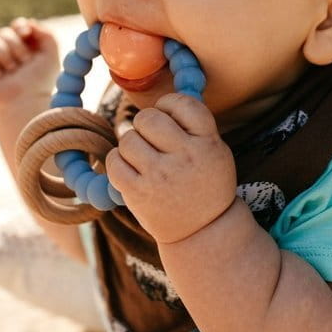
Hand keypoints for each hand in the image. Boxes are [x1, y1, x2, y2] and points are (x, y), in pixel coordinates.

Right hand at [0, 17, 58, 114]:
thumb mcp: (50, 55)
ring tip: (10, 71)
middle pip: (3, 33)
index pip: (15, 27)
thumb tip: (28, 22)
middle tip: (23, 63)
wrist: (27, 103)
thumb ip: (46, 34)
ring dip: (4, 55)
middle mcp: (4, 54)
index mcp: (21, 49)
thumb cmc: (39, 83)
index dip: (19, 26)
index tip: (25, 33)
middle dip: (16, 46)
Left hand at [106, 93, 236, 243]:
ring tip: (142, 157)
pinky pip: (114, 161)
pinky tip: (129, 168)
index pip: (183, 104)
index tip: (168, 117)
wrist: (203, 231)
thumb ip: (195, 126)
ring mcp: (160, 176)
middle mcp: (185, 157)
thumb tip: (164, 100)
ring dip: (131, 144)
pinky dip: (118, 161)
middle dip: (146, 124)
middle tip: (151, 138)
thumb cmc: (207, 185)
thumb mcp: (216, 152)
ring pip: (128, 138)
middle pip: (149, 118)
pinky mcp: (138, 193)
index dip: (169, 105)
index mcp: (208, 143)